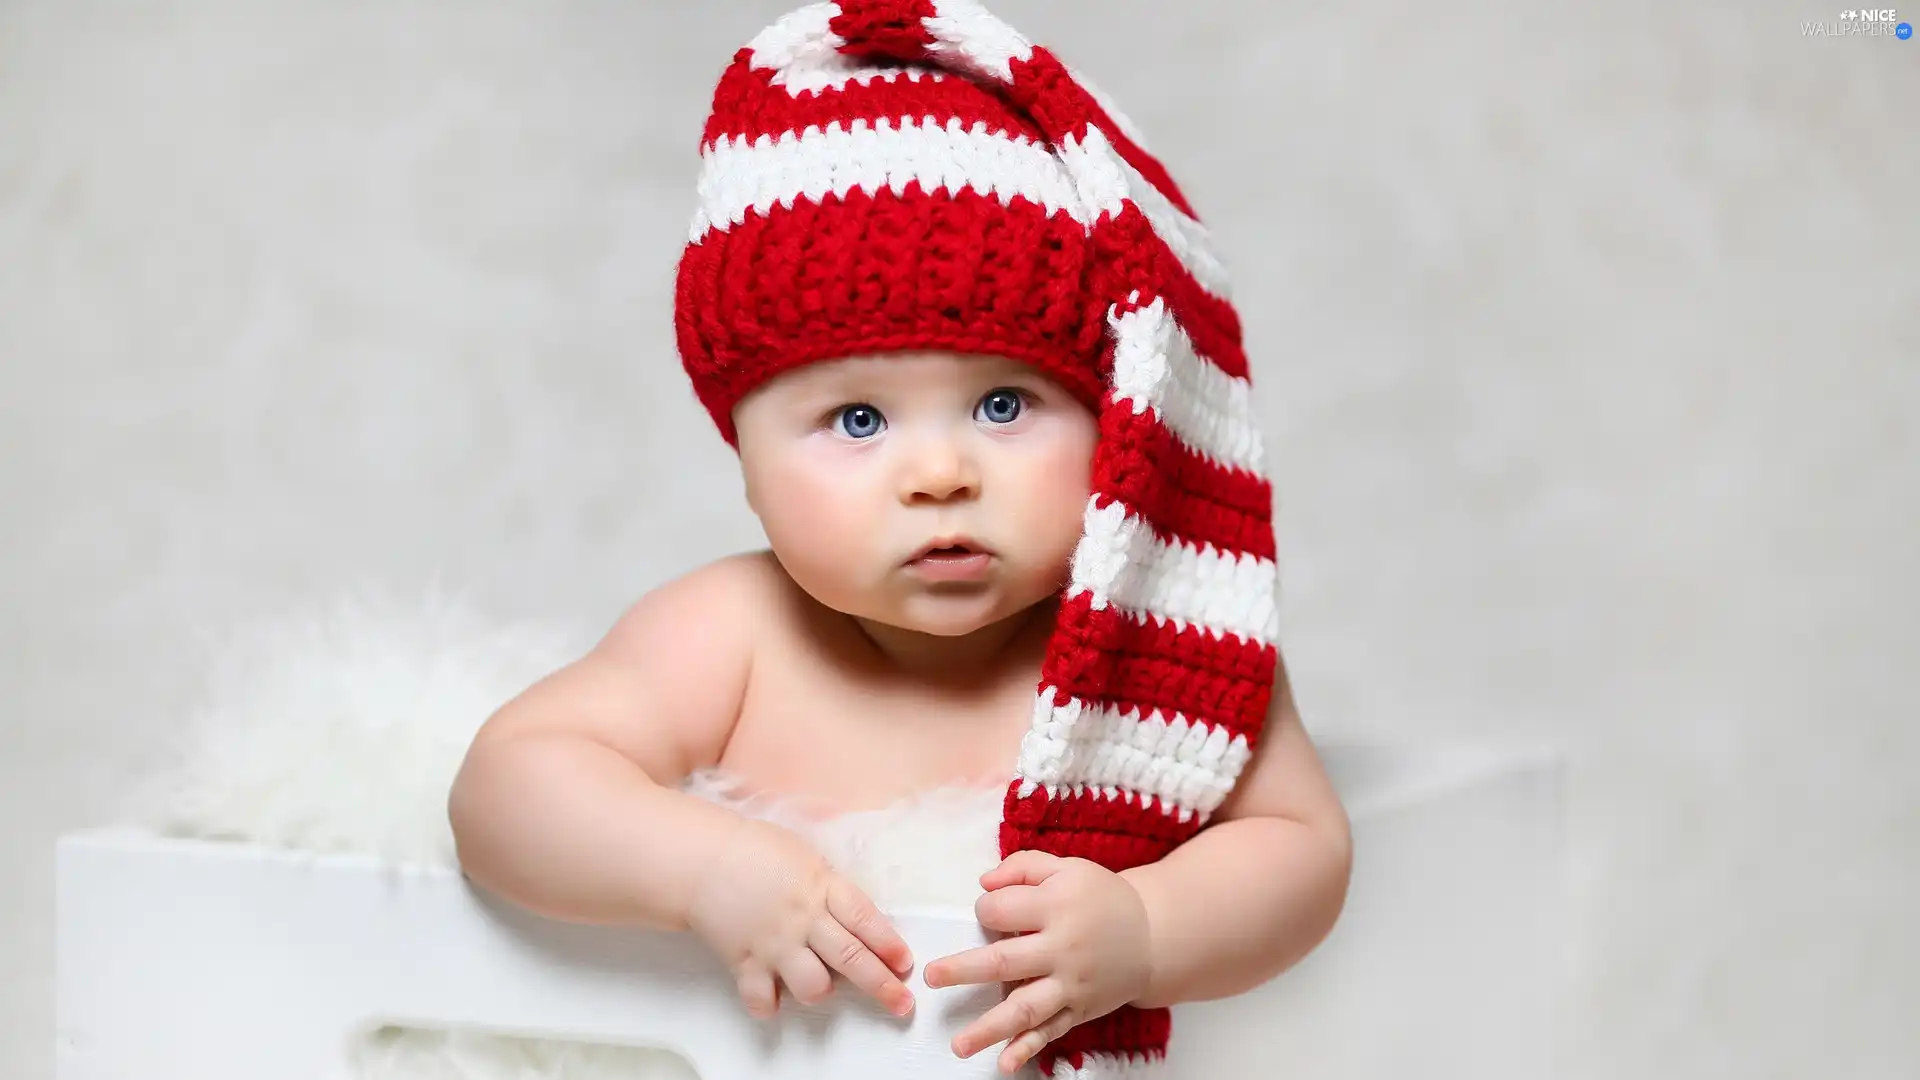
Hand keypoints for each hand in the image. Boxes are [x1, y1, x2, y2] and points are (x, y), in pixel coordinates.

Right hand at [684, 815, 916, 1019]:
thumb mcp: (806, 856)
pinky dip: (770, 1005)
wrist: (702, 858)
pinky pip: (761, 998)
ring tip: (823, 986)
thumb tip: (859, 916)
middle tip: (901, 1003)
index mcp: (822, 887)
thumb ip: (832, 887)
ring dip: (823, 992)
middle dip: (881, 985)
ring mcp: (774, 943)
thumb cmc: (755, 851)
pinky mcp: (745, 961)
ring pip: (812, 985)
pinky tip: (775, 997)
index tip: (905, 963)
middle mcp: (802, 919)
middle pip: (851, 958)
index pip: (865, 920)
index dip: (889, 944)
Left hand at [922, 851, 1152, 1074]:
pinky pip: (1051, 1032)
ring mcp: (1071, 984)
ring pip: (1025, 1008)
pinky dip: (1028, 1049)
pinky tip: (1005, 1063)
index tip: (989, 910)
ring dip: (989, 1028)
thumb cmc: (1099, 898)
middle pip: (1005, 961)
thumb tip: (983, 884)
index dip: (987, 909)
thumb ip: (1023, 868)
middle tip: (932, 976)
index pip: (1002, 910)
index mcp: (1057, 906)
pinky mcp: (1079, 1009)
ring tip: (957, 1045)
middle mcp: (1063, 948)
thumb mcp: (1067, 867)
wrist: (1151, 935)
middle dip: (964, 970)